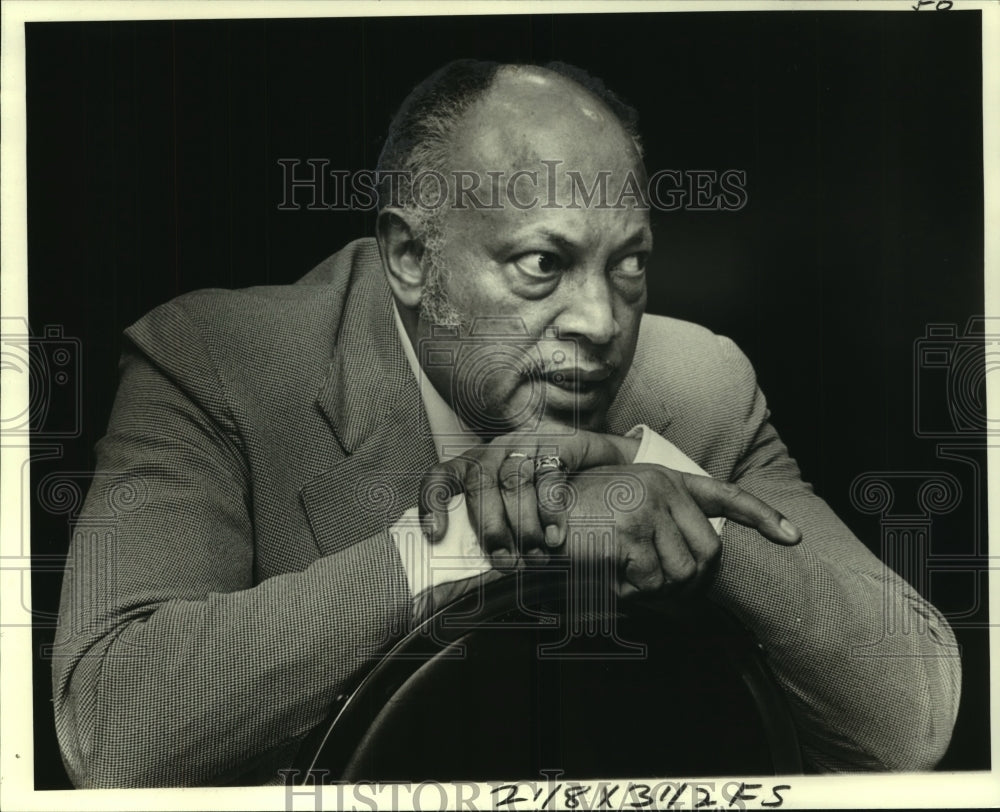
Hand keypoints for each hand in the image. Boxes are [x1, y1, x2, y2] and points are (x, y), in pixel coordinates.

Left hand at [418, 426, 640, 566]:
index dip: (433, 503)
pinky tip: (555, 536)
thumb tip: (463, 579)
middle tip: (504, 560)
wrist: (598, 466)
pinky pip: (550, 475)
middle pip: (480, 481)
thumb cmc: (543, 499)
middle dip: (489, 525)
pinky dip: (551, 510)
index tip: (436, 535)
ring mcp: (526, 443)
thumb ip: (490, 532)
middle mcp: (495, 450)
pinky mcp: (558, 442)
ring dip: (523, 523)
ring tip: (535, 555)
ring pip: (514, 479)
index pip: (441, 476)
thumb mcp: (511, 512)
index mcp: (473, 465)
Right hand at [537, 463, 800, 598]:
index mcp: (665, 479)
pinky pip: (650, 583)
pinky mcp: (630, 530)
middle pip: (706, 555)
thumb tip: (694, 581)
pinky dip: (630, 594)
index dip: (763, 516)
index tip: (794, 535)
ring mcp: (647, 506)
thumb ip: (662, 533)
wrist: (528, 515)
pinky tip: (606, 578)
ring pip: (680, 575)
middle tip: (647, 587)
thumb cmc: (574, 520)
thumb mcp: (622, 514)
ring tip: (617, 576)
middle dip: (685, 585)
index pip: (725, 494)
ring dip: (651, 591)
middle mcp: (662, 487)